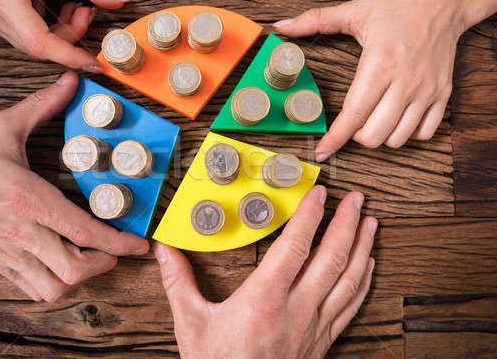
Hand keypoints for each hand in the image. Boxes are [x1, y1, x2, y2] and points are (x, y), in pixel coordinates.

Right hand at [0, 0, 129, 71]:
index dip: (70, 57)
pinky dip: (45, 23)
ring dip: (60, 28)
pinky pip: (25, 33)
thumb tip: (117, 2)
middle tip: (88, 11)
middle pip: (41, 46)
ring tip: (74, 4)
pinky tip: (51, 0)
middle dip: (71, 32)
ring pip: (34, 43)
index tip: (94, 64)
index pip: (40, 44)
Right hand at [0, 71, 148, 301]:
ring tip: (91, 258)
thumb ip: (41, 105)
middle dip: (104, 263)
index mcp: (27, 199)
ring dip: (81, 277)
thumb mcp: (2, 128)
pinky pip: (34, 289)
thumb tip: (70, 83)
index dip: (117, 242)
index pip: (83, 230)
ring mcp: (10, 253)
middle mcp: (23, 232)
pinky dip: (57, 284)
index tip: (138, 244)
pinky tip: (64, 265)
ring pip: (55, 287)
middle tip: (114, 248)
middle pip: (74, 268)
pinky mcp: (0, 263)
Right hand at [154, 186, 376, 358]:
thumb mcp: (190, 324)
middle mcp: (295, 311)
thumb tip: (164, 251)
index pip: (294, 248)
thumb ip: (178, 283)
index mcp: (263, 301)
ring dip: (362, 248)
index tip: (318, 193)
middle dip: (347, 224)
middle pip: (330, 259)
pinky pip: (350, 307)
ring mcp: (313, 327)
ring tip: (371, 223)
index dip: (309, 216)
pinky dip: (363, 282)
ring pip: (347, 281)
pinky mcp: (321, 341)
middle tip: (357, 199)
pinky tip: (368, 265)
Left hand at [274, 0, 464, 159]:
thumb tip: (281, 27)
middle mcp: (404, 83)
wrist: (443, 1)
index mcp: (379, 65)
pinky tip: (397, 119)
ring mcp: (426, 91)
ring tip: (372, 119)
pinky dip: (408, 133)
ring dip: (380, 136)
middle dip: (355, 136)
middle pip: (373, 135)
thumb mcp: (354, 11)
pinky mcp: (443, 94)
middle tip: (351, 122)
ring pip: (398, 139)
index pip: (352, 115)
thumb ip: (315, 20)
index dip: (334, 139)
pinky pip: (424, 133)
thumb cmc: (398, 7)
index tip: (322, 152)